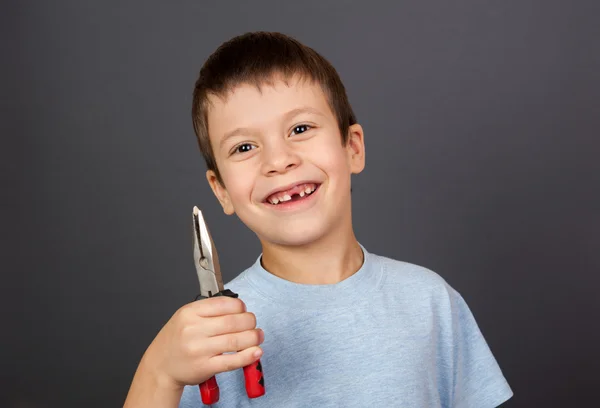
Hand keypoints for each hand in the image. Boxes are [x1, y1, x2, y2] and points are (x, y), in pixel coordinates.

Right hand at [141, 296, 263, 388]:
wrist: (160, 366)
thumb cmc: (176, 340)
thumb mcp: (185, 317)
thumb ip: (209, 310)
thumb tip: (240, 308)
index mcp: (189, 312)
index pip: (224, 303)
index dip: (241, 307)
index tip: (244, 311)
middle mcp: (193, 329)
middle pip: (233, 321)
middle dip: (250, 322)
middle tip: (253, 324)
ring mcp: (199, 349)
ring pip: (236, 340)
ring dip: (253, 338)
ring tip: (257, 337)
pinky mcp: (205, 367)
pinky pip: (232, 361)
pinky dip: (248, 356)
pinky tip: (255, 352)